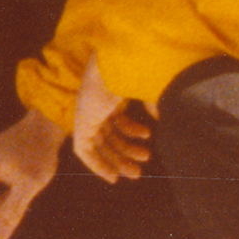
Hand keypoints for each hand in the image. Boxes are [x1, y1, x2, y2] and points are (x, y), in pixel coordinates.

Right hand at [0, 107, 64, 238]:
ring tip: (16, 175)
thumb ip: (12, 212)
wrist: (41, 128)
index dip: (2, 209)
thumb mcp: (29, 185)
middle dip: (2, 202)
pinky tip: (13, 173)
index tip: (16, 187)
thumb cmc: (37, 154)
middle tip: (18, 180)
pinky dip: (3, 190)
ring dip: (4, 196)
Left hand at [72, 53, 151, 182]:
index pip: (115, 113)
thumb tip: (158, 116)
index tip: (147, 138)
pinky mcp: (81, 122)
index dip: (130, 129)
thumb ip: (152, 101)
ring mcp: (86, 110)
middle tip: (144, 163)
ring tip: (137, 172)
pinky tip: (113, 177)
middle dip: (125, 150)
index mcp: (108, 88)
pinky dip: (96, 164)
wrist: (122, 61)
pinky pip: (83, 149)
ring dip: (117, 160)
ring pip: (98, 142)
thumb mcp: (149, 87)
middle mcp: (94, 99)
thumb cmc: (138, 69)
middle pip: (107, 131)